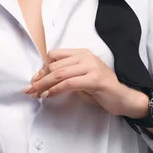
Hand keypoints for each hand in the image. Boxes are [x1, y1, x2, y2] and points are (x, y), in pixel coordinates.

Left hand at [23, 49, 148, 117]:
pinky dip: (55, 90)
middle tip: (30, 90)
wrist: (123, 98)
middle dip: (39, 78)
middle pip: (54, 65)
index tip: (34, 81)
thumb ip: (65, 76)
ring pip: (59, 73)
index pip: (54, 56)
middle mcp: (85, 57)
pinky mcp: (94, 79)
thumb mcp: (80, 80)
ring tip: (35, 94)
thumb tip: (43, 80)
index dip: (42, 69)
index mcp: (81, 54)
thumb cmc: (101, 91)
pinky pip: (68, 83)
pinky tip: (48, 95)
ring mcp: (91, 66)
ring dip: (44, 85)